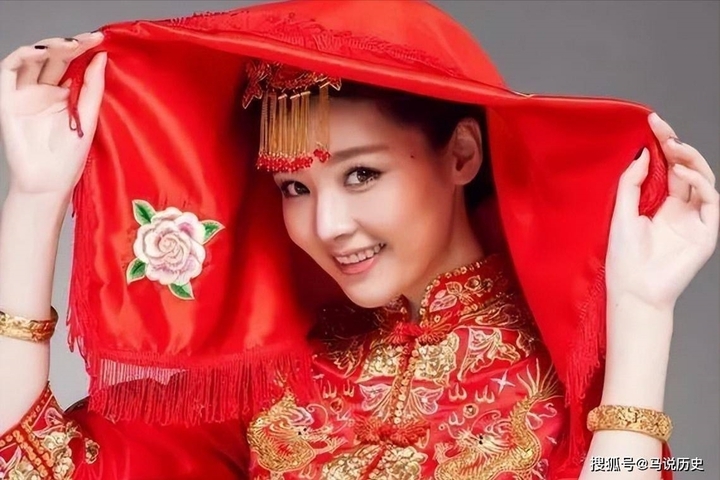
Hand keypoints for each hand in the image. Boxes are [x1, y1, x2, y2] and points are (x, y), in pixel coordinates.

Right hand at [0, 32, 104, 197]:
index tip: (100, 40)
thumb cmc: (69, 159)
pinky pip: (11, 69)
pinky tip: (42, 51)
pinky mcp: (8, 99)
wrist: (48, 182)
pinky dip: (25, 56)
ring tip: (70, 43)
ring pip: (33, 59)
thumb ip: (93, 88)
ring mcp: (25, 94)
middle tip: (87, 39)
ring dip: (49, 46)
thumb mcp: (88, 118)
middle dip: (70, 45)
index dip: (84, 50)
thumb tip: (101, 57)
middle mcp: (44, 92)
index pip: (72, 65)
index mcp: (64, 96)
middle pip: (54, 58)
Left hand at [606, 113, 718, 314]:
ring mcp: (696, 220)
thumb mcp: (621, 212)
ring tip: (673, 147)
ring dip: (690, 160)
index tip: (652, 122)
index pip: (668, 167)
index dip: (663, 144)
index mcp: (662, 205)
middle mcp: (682, 210)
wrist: (633, 290)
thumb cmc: (624, 257)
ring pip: (703, 180)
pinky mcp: (707, 232)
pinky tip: (683, 173)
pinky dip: (699, 183)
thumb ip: (632, 183)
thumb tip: (642, 153)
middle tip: (663, 129)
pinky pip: (711, 201)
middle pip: (687, 169)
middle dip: (677, 146)